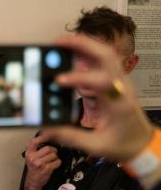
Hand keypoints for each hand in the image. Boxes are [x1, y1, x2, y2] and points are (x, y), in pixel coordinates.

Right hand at [22, 135, 60, 189]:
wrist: (33, 181)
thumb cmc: (33, 169)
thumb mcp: (30, 158)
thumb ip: (34, 148)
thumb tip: (43, 138)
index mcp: (29, 154)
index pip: (33, 142)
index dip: (42, 137)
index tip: (47, 135)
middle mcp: (33, 157)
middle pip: (48, 148)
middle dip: (52, 152)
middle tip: (50, 155)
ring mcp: (39, 163)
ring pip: (54, 155)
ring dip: (55, 158)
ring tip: (50, 162)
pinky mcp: (46, 168)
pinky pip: (57, 162)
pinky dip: (57, 163)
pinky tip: (53, 166)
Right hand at [40, 34, 153, 161]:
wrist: (142, 143)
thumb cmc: (123, 144)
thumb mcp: (95, 146)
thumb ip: (69, 137)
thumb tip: (46, 128)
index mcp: (119, 104)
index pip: (102, 81)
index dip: (79, 77)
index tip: (59, 80)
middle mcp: (122, 88)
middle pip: (106, 56)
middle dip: (82, 45)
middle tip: (58, 43)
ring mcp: (121, 82)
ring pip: (105, 53)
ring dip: (84, 45)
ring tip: (61, 43)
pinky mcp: (116, 82)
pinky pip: (103, 60)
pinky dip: (87, 51)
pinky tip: (72, 52)